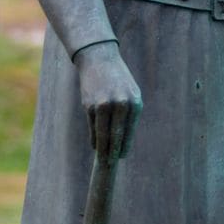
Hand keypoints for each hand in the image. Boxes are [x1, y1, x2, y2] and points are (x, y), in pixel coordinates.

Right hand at [74, 41, 142, 159]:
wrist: (99, 59)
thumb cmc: (117, 79)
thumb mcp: (129, 93)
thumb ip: (128, 114)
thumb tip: (123, 140)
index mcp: (134, 103)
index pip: (129, 131)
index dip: (124, 146)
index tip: (122, 157)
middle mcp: (120, 105)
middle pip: (116, 136)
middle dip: (113, 152)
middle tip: (110, 164)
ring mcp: (104, 105)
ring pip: (102, 134)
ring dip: (102, 149)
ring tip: (102, 159)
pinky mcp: (89, 105)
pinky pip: (92, 127)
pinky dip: (93, 138)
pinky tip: (94, 145)